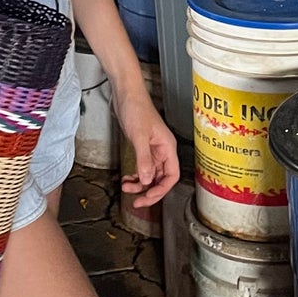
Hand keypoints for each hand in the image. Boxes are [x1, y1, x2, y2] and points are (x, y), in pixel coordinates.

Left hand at [114, 91, 180, 209]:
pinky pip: (142, 167)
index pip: (171, 176)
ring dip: (140, 185)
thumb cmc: (136, 109)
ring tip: (126, 188)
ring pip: (150, 174)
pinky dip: (135, 176)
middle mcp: (162, 150)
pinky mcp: (143, 147)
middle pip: (161, 178)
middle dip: (149, 191)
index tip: (148, 198)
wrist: (126, 94)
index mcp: (167, 147)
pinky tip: (127, 179)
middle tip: (136, 202)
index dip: (161, 190)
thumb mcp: (139, 136)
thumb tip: (147, 180)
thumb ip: (144, 159)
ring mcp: (152, 149)